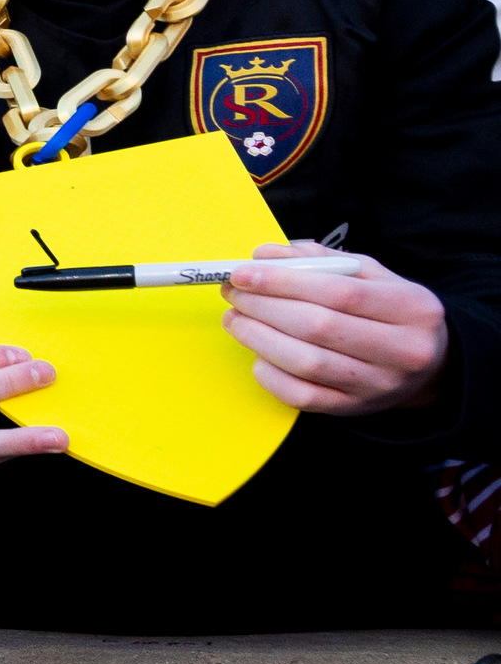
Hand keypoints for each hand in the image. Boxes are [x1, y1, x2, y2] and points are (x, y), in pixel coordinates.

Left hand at [222, 242, 446, 413]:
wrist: (429, 366)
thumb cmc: (389, 312)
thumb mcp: (369, 277)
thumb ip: (319, 261)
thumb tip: (264, 254)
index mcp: (412, 308)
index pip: (339, 292)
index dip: (283, 282)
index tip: (243, 273)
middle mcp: (403, 350)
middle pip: (318, 326)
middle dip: (263, 307)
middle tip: (233, 293)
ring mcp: (379, 384)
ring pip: (306, 362)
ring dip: (258, 338)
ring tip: (236, 319)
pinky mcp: (354, 409)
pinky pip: (300, 396)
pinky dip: (270, 374)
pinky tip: (258, 353)